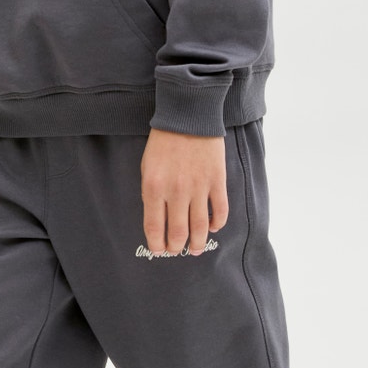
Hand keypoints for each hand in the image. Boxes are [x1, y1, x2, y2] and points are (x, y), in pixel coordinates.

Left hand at [141, 128, 228, 254]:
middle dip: (176, 247)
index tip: (158, 251)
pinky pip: (220, 211)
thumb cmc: (163, 141)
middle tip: (176, 251)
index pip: (154, 227)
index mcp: (154, 188)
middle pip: (177, 232)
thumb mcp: (147, 167)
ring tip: (196, 250)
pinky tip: (213, 227)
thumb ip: (151, 193)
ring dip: (198, 243)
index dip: (156, 244)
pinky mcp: (217, 181)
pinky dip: (217, 224)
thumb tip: (158, 219)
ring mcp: (199, 188)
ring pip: (200, 227)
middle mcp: (176, 192)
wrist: (188, 116)